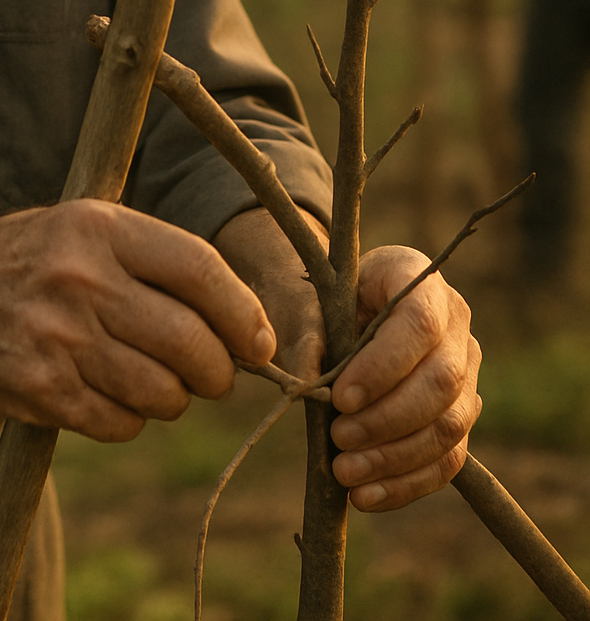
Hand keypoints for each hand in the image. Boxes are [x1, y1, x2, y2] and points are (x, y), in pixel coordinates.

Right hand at [0, 200, 277, 441]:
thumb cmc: (23, 258)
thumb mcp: (81, 226)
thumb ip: (153, 260)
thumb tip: (241, 322)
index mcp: (99, 229)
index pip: (200, 271)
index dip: (244, 313)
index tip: (259, 340)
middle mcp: (82, 280)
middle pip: (191, 342)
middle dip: (218, 370)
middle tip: (213, 373)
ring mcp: (59, 339)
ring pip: (162, 392)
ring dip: (173, 398)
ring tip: (155, 381)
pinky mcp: (40, 392)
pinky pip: (120, 424)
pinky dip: (130, 420)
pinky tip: (110, 395)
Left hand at [330, 246, 480, 510]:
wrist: (345, 311)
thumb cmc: (325, 301)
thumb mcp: (310, 302)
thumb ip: (307, 335)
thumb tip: (306, 384)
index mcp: (418, 277)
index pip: (419, 323)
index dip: (383, 367)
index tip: (340, 398)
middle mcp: (456, 322)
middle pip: (442, 380)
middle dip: (388, 419)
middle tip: (339, 438)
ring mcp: (466, 370)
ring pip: (450, 425)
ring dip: (395, 457)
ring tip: (344, 472)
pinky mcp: (461, 414)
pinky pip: (448, 458)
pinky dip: (407, 484)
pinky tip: (366, 496)